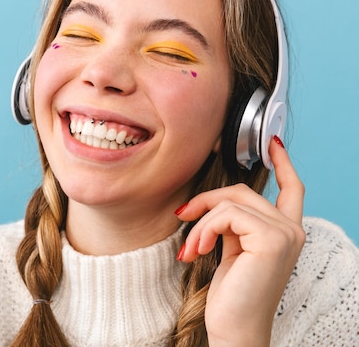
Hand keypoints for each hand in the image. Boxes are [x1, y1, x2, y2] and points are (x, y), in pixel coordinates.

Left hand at [175, 137, 304, 346]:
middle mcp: (292, 230)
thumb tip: (210, 204)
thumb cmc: (232, 296)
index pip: (292, 189)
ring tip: (189, 250)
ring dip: (200, 224)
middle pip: (242, 192)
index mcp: (285, 232)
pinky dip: (203, 230)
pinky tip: (195, 253)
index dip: (283, 164)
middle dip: (206, 202)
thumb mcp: (233, 250)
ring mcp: (285, 233)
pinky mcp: (272, 239)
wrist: (235, 329)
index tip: (273, 145)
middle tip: (182, 216)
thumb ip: (233, 224)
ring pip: (229, 203)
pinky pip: (225, 215)